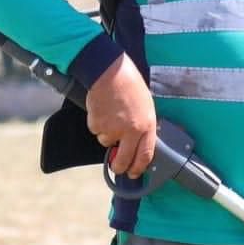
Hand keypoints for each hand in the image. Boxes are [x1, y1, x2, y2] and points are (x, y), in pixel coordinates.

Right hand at [86, 54, 156, 178]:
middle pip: (124, 159)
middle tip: (117, 167)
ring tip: (111, 114)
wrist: (109, 72)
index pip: (145, 155)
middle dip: (119, 166)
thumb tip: (139, 143)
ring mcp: (113, 129)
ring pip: (107, 142)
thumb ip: (143, 126)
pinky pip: (97, 130)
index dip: (139, 167)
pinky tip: (103, 110)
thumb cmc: (129, 85)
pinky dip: (98, 124)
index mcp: (146, 125)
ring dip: (107, 134)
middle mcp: (130, 130)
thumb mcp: (146, 106)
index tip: (135, 172)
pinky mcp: (97, 124)